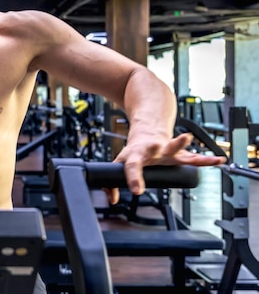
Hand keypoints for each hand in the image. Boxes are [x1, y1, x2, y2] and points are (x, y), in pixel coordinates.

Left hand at [105, 132, 225, 204]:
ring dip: (181, 143)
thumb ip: (112, 182)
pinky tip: (218, 160)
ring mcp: (167, 150)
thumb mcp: (120, 163)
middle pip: (156, 148)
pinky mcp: (180, 153)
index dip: (133, 178)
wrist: (147, 131)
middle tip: (159, 146)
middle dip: (157, 147)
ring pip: (176, 147)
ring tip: (187, 138)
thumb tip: (112, 198)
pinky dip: (206, 159)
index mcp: (136, 154)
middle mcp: (152, 149)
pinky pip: (195, 157)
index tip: (137, 190)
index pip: (132, 166)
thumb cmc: (134, 150)